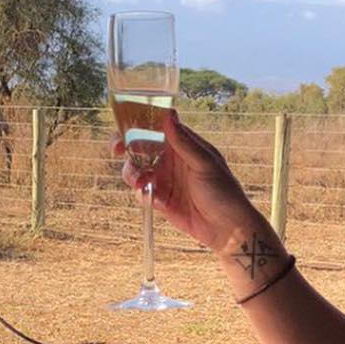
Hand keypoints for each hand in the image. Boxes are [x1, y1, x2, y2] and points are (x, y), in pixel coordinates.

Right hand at [117, 108, 258, 253]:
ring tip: (142, 183)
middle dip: (125, 146)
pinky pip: (141, 192)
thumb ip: (184, 142)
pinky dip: (141, 193)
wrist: (227, 229)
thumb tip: (169, 115)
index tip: (125, 127)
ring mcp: (165, 179)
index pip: (156, 126)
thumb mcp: (205, 164)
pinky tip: (151, 198)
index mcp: (184, 144)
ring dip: (132, 173)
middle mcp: (171, 159)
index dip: (137, 124)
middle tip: (117, 151)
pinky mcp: (160, 199)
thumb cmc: (224, 192)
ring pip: (136, 169)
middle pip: (139, 146)